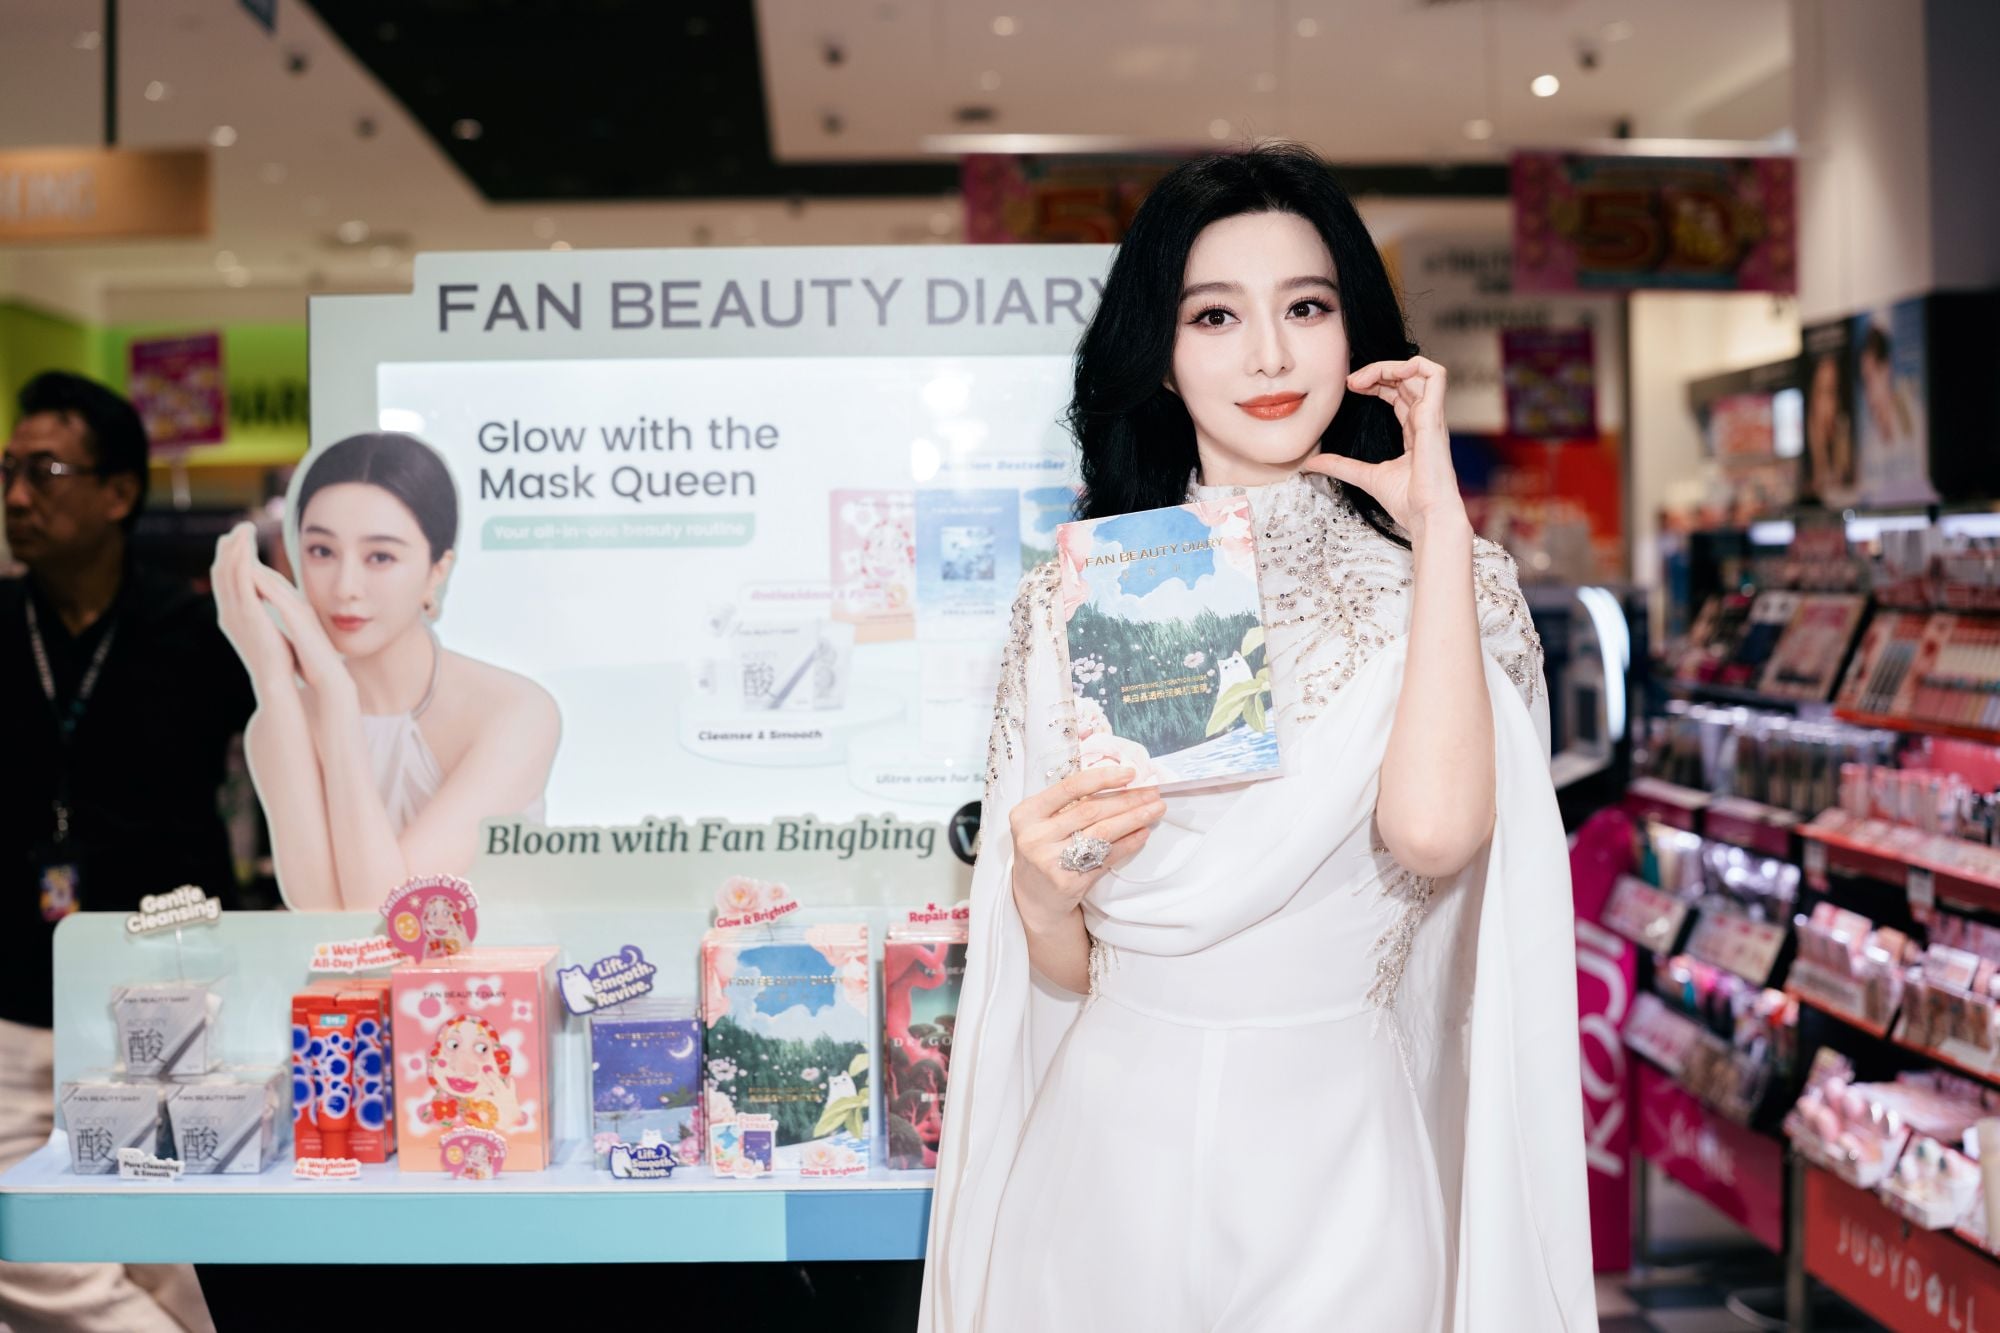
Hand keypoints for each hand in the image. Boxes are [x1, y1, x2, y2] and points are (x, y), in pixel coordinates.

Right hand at [211, 524, 296, 687]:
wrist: (278, 680)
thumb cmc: (279, 659)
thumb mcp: (268, 629)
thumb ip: (264, 613)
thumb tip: (269, 601)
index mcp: (234, 615)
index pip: (227, 580)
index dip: (231, 558)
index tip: (239, 540)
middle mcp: (229, 612)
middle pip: (222, 571)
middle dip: (230, 547)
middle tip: (240, 527)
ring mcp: (236, 613)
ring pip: (229, 572)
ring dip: (236, 547)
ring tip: (245, 528)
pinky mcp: (248, 614)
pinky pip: (241, 581)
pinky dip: (242, 561)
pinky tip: (247, 545)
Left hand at [246, 562, 356, 714]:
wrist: (329, 678)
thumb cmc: (313, 662)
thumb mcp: (299, 639)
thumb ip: (291, 628)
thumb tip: (283, 629)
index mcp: (296, 610)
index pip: (272, 584)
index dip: (254, 570)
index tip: (236, 561)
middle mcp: (298, 605)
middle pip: (271, 576)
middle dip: (250, 559)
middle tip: (231, 546)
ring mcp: (300, 610)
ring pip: (275, 581)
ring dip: (255, 565)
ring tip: (236, 551)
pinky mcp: (299, 620)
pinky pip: (279, 597)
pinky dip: (265, 584)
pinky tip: (249, 575)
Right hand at [1008, 766, 1164, 933]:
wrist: (1033, 898)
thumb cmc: (1042, 852)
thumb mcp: (1041, 823)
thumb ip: (1068, 804)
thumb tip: (1119, 784)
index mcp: (1026, 814)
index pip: (1070, 787)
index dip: (1103, 778)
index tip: (1130, 773)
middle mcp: (1035, 836)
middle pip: (1091, 810)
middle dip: (1127, 799)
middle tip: (1152, 792)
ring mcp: (1051, 861)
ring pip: (1102, 833)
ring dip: (1133, 819)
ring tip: (1155, 809)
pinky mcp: (1068, 882)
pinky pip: (1106, 858)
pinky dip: (1128, 844)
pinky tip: (1143, 833)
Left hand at [1302, 357, 1469, 542]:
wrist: (1426, 516)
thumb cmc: (1407, 502)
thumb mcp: (1365, 477)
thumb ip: (1341, 466)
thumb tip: (1311, 463)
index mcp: (1415, 431)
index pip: (1399, 393)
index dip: (1376, 382)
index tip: (1350, 387)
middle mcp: (1426, 420)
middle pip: (1407, 378)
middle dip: (1377, 371)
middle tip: (1350, 381)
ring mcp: (1432, 417)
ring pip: (1420, 370)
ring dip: (1390, 366)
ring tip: (1363, 378)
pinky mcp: (1434, 416)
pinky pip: (1435, 375)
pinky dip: (1413, 364)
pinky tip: (1386, 374)